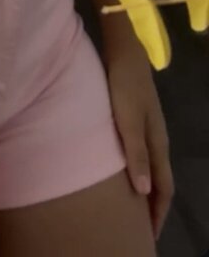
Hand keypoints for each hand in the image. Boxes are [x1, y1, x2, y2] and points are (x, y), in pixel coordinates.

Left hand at [103, 37, 173, 240]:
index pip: (164, 187)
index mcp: (158, 143)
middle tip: (142, 228)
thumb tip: (144, 192)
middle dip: (154, 205)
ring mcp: (147, 126)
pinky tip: (122, 169)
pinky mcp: (135, 116)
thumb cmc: (123, 85)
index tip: (150, 235)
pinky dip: (136, 169)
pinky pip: (140, 153)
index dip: (158, 211)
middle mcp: (157, 138)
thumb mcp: (127, 120)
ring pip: (150, 166)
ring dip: (145, 187)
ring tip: (132, 205)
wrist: (123, 50)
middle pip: (160, 179)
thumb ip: (135, 154)